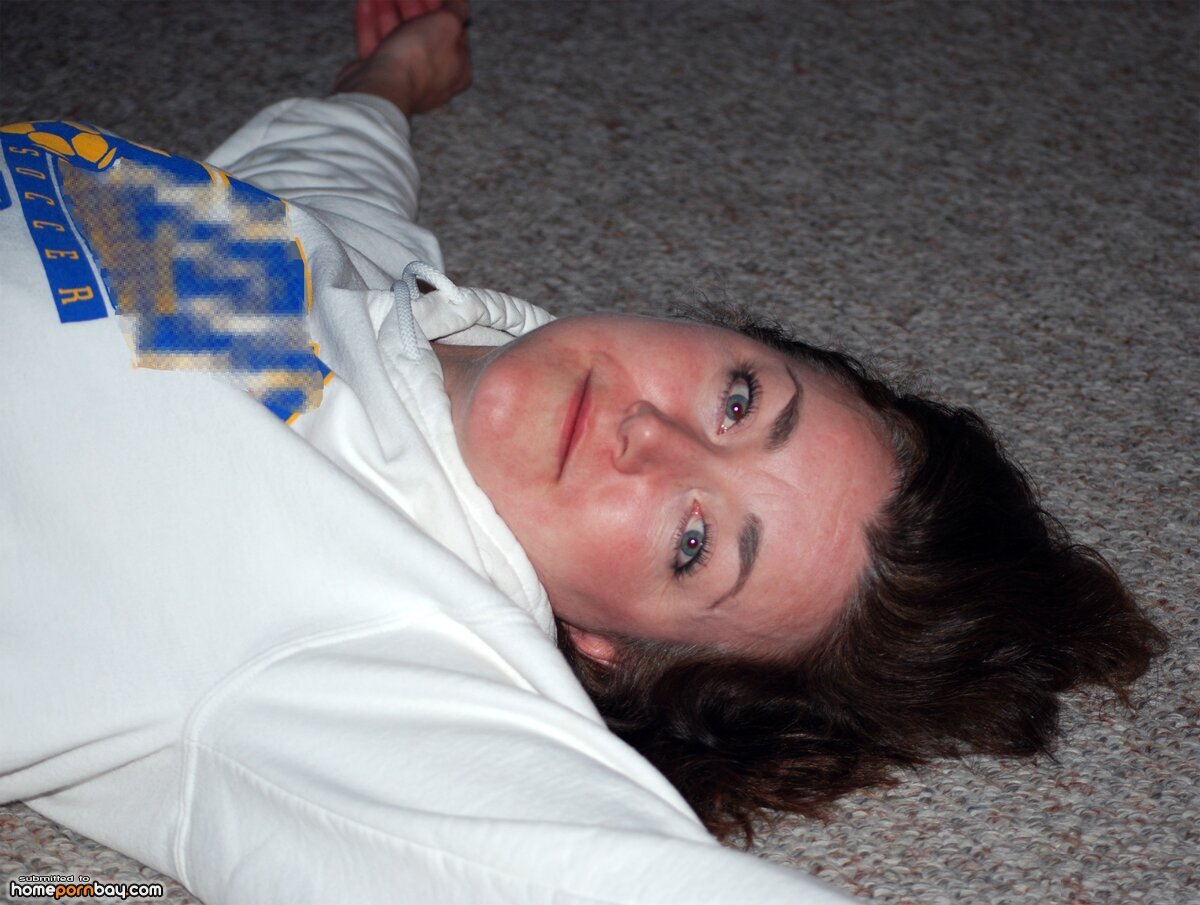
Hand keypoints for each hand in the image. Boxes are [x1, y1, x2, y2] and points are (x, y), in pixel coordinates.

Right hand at [335, 0, 471, 117]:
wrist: (382, 87)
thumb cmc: (420, 58)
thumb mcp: (448, 24)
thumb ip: (457, 10)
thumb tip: (459, 4)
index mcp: (456, 69)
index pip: (453, 32)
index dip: (441, 7)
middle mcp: (432, 77)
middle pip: (423, 32)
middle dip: (411, 5)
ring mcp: (403, 78)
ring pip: (396, 37)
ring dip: (387, 10)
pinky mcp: (378, 77)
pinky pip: (375, 46)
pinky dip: (370, 23)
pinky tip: (365, 2)